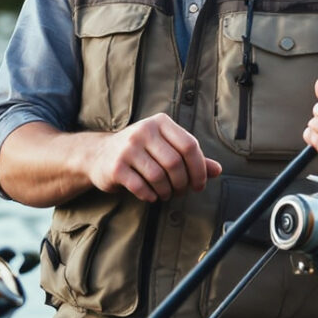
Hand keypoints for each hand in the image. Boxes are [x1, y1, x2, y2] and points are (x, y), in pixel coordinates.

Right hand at [86, 114, 221, 201]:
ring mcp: (128, 148)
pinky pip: (141, 187)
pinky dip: (150, 196)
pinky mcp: (116, 166)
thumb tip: (218, 170)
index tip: (199, 184)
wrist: (100, 154)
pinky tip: (151, 195)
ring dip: (167, 192)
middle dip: (182, 184)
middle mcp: (144, 131)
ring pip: (159, 177)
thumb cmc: (140, 151)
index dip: (199, 169)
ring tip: (165, 194)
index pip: (189, 145)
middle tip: (180, 192)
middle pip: (175, 163)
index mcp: (160, 122)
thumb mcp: (166, 148)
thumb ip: (191, 158)